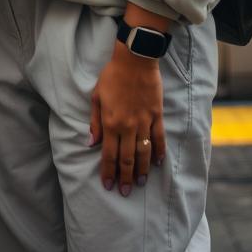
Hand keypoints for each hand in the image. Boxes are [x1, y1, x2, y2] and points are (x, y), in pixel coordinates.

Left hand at [89, 42, 165, 195]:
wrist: (134, 60)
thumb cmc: (112, 76)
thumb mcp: (96, 96)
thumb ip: (94, 122)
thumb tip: (91, 143)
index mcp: (110, 122)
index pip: (108, 154)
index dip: (108, 172)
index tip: (108, 185)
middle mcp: (127, 126)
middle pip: (127, 158)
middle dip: (125, 177)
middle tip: (125, 192)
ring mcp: (144, 122)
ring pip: (144, 153)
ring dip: (142, 170)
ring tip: (140, 183)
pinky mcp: (156, 116)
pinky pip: (159, 139)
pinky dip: (159, 152)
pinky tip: (158, 163)